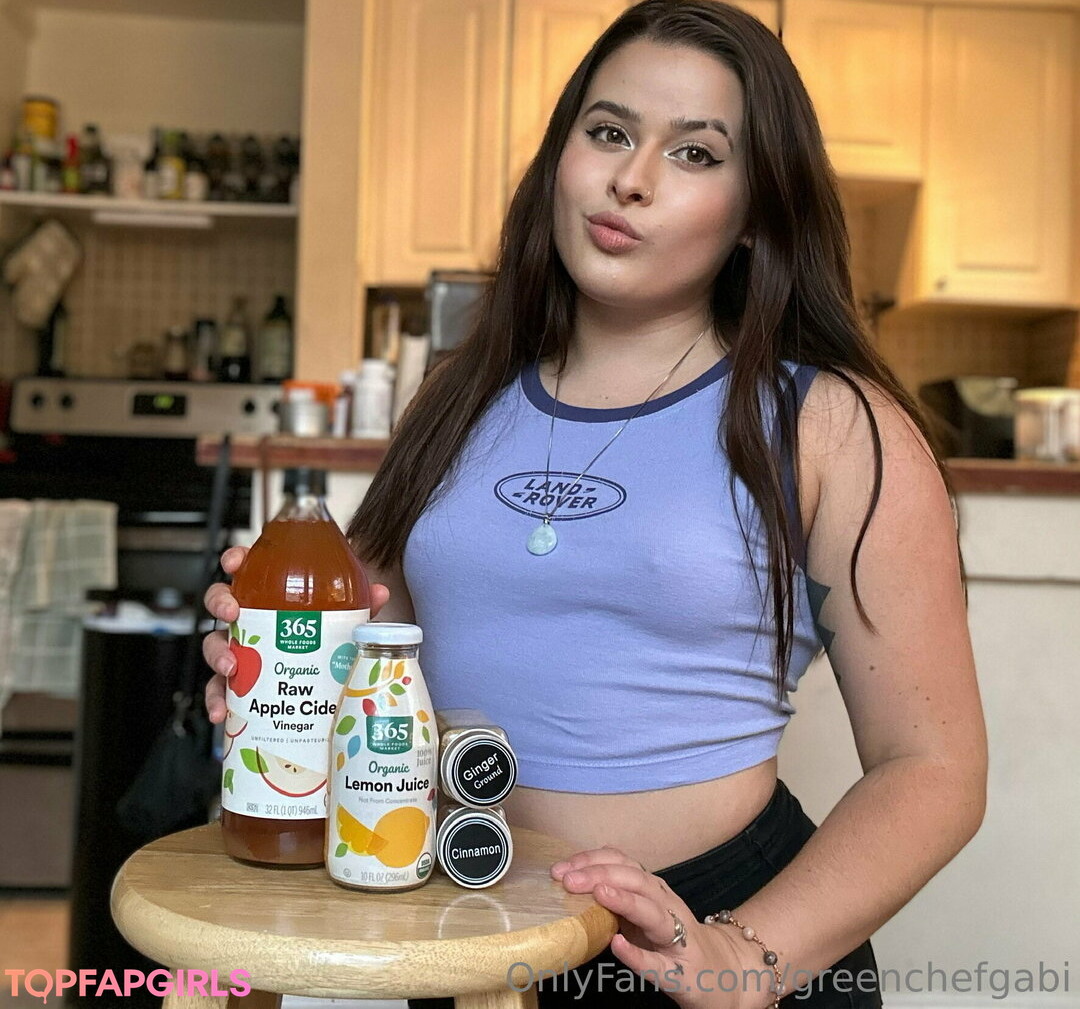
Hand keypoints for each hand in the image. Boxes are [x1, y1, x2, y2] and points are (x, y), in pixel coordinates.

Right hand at [201, 545, 390, 722]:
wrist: (324, 685)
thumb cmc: (324, 639)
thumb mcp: (344, 621)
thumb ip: (360, 607)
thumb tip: (379, 593)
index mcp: (268, 596)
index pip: (246, 570)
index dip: (235, 560)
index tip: (236, 562)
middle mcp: (249, 620)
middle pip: (221, 603)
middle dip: (220, 602)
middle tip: (233, 612)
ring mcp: (241, 651)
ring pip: (215, 645)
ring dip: (217, 655)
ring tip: (231, 668)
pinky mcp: (240, 683)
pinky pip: (220, 690)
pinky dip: (216, 701)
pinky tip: (221, 712)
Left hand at [551, 846, 759, 1008]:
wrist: (724, 975)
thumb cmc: (673, 942)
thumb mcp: (645, 912)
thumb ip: (618, 897)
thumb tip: (572, 885)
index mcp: (654, 891)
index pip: (624, 863)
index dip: (592, 860)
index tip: (561, 867)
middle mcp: (667, 907)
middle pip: (637, 881)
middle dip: (601, 875)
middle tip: (567, 879)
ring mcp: (677, 939)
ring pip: (653, 913)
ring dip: (625, 900)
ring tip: (598, 893)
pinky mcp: (681, 974)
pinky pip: (658, 964)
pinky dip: (637, 954)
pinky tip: (617, 946)